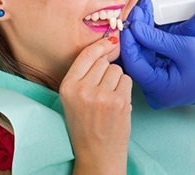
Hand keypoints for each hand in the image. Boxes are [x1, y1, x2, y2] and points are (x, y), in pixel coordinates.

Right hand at [60, 38, 131, 172]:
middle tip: (103, 91)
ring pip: (117, 70)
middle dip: (107, 72)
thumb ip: (84, 74)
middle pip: (104, 62)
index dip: (100, 46)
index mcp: (67, 87)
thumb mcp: (73, 98)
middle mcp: (82, 90)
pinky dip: (125, 89)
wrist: (97, 154)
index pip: (86, 55)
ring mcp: (101, 96)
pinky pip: (127, 80)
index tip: (110, 41)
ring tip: (110, 99)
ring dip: (117, 81)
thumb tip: (107, 44)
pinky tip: (118, 103)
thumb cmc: (85, 126)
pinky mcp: (119, 102)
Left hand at [120, 0, 194, 108]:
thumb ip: (157, 39)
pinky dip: (151, 36)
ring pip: (144, 50)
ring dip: (144, 29)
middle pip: (138, 54)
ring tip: (144, 11)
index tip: (131, 21)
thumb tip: (136, 28)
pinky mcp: (163, 71)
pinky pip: (152, 52)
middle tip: (140, 10)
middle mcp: (155, 87)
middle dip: (138, 29)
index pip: (133, 62)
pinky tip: (149, 21)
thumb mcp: (184, 49)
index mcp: (158, 88)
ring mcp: (159, 79)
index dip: (129, 40)